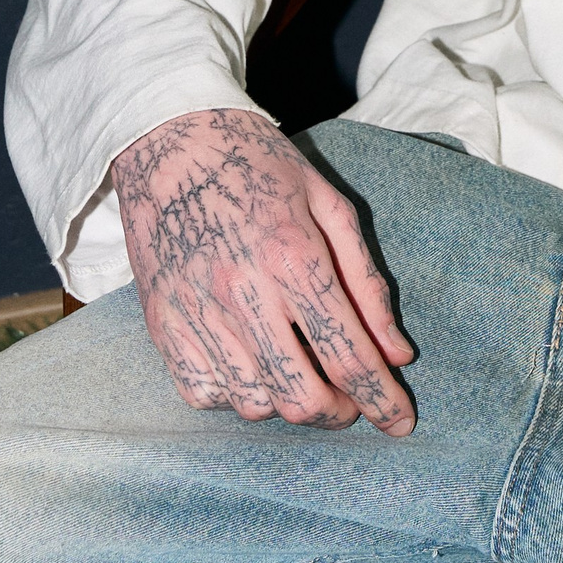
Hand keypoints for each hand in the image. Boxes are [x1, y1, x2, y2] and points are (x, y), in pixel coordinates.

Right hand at [114, 108, 414, 431]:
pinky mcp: (161, 324)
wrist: (170, 139)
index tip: (400, 424)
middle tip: (353, 402)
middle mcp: (241, 291)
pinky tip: (254, 369)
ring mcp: (194, 312)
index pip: (349, 355)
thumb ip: (366, 282)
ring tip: (305, 376)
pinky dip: (236, 397)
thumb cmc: (260, 166)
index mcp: (293, 256)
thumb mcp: (330, 205)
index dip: (383, 401)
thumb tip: (397, 353)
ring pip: (253, 403)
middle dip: (339, 414)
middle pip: (301, 396)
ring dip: (290, 404)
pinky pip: (202, 393)